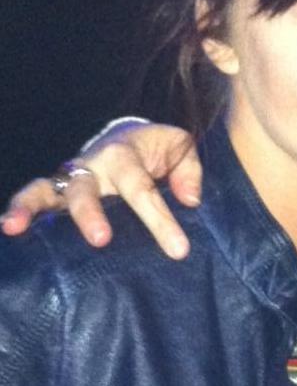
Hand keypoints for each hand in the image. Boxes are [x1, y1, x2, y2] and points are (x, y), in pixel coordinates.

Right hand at [0, 121, 201, 258]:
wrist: (126, 135)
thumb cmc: (157, 149)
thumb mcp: (180, 148)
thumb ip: (189, 171)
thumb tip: (189, 201)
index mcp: (126, 155)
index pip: (143, 191)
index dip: (161, 221)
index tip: (178, 250)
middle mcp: (93, 166)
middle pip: (88, 190)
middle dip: (91, 214)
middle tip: (101, 241)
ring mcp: (72, 179)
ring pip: (47, 190)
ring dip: (32, 207)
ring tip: (17, 227)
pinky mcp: (57, 191)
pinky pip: (33, 196)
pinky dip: (19, 209)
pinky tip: (8, 228)